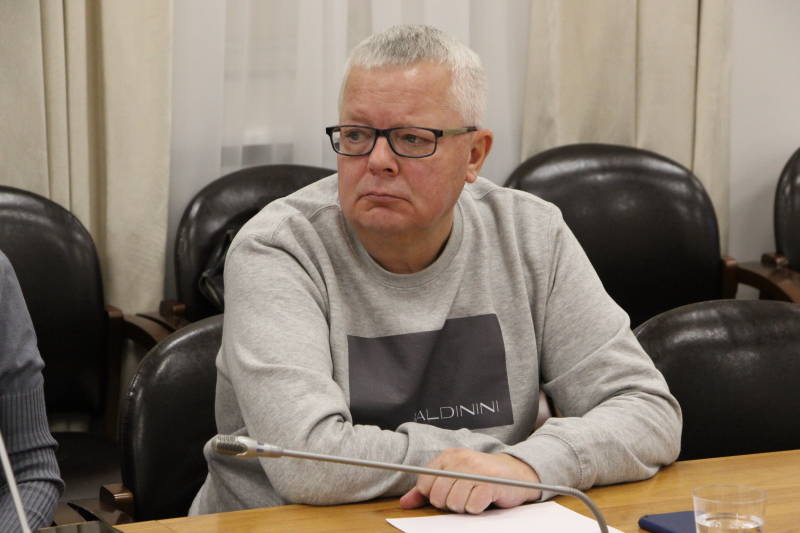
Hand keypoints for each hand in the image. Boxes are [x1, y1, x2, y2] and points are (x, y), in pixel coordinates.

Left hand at [399, 449, 541, 513]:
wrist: (516, 472)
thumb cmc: (482, 476)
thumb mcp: (453, 477)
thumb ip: (428, 489)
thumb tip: (406, 503)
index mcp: (448, 456)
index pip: (424, 483)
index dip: (433, 495)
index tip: (446, 493)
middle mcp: (460, 460)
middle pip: (437, 496)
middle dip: (449, 503)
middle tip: (464, 496)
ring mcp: (475, 471)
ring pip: (454, 504)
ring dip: (464, 507)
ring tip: (474, 496)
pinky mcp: (489, 484)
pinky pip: (472, 507)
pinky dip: (477, 508)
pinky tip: (484, 499)